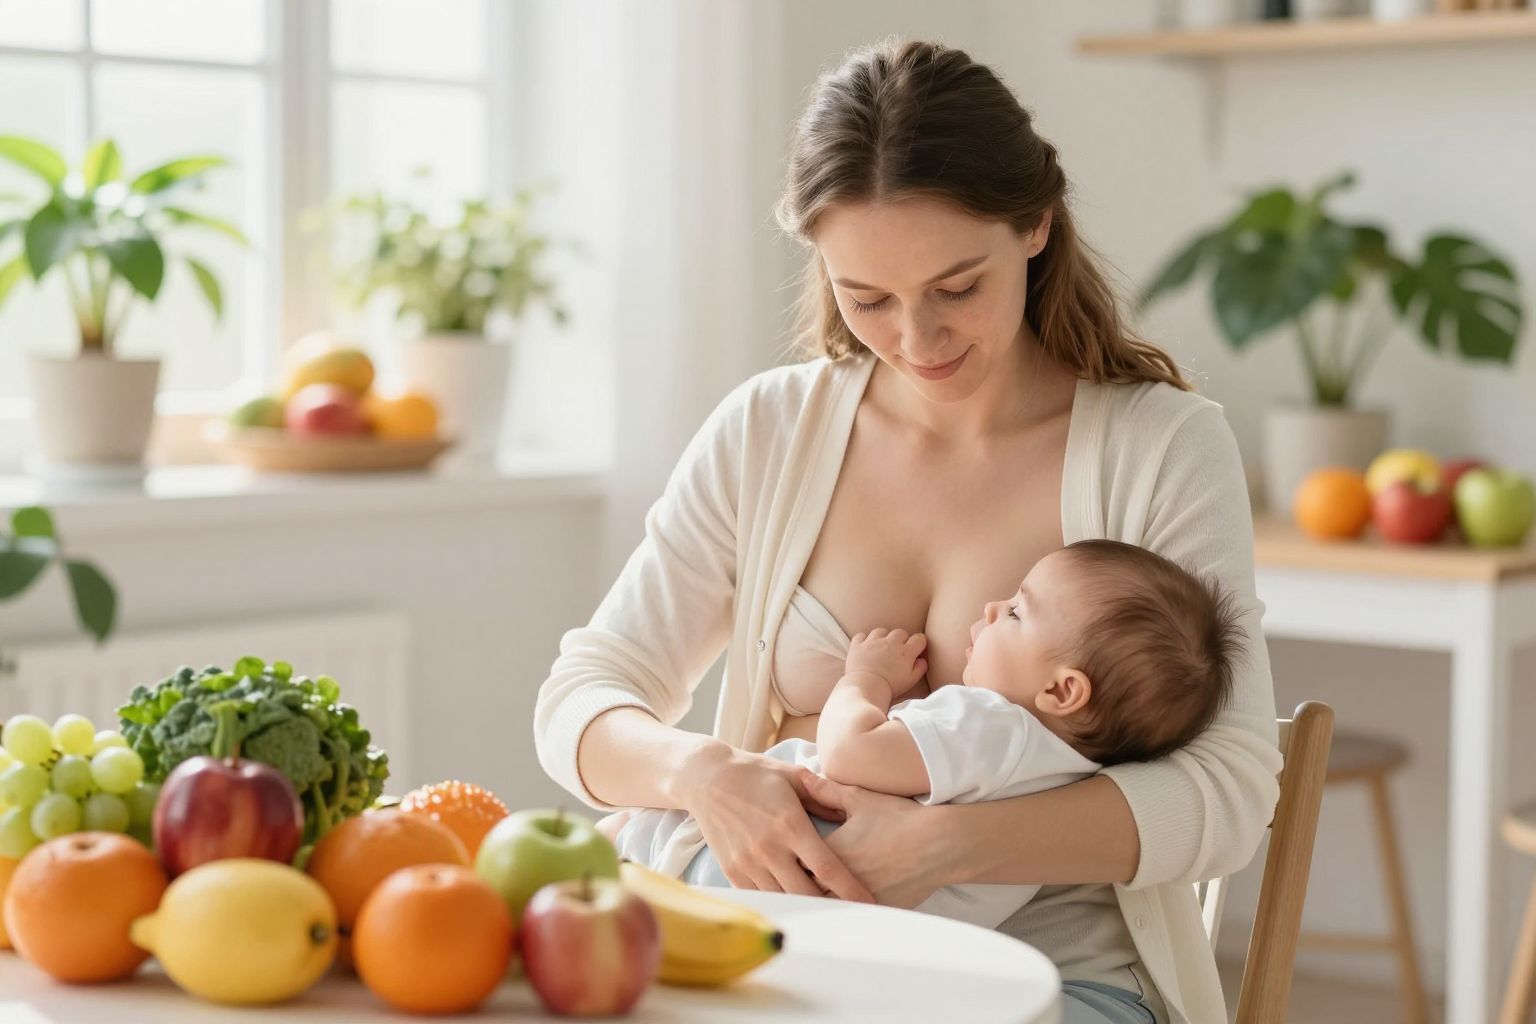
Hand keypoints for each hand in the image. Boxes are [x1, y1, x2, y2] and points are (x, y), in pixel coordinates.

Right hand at [681, 744, 874, 902]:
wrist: (707, 779)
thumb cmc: (756, 774)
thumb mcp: (794, 777)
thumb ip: (824, 797)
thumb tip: (850, 815)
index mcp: (790, 825)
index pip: (827, 868)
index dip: (850, 890)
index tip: (869, 903)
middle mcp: (769, 848)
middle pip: (807, 893)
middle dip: (830, 906)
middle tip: (850, 914)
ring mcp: (748, 862)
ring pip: (784, 899)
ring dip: (805, 906)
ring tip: (826, 912)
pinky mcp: (732, 871)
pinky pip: (761, 897)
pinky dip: (780, 901)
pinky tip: (795, 903)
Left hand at [800, 772, 948, 908]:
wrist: (940, 844)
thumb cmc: (900, 818)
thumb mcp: (860, 798)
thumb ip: (826, 790)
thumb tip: (802, 777)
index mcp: (831, 852)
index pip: (794, 863)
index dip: (787, 861)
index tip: (784, 855)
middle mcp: (840, 880)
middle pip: (804, 890)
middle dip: (798, 884)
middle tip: (791, 879)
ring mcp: (858, 900)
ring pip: (824, 909)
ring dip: (818, 901)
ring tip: (812, 895)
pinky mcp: (877, 911)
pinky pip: (849, 918)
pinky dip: (842, 912)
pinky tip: (840, 908)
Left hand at [845, 628, 926, 699]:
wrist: (867, 688)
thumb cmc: (890, 687)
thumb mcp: (911, 681)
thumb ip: (920, 668)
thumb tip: (922, 660)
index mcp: (906, 652)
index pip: (919, 638)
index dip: (919, 643)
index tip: (917, 649)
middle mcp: (890, 643)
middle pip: (900, 632)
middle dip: (901, 639)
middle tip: (898, 651)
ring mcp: (873, 642)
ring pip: (881, 631)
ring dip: (883, 637)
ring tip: (882, 648)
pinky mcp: (858, 645)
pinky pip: (861, 635)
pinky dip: (864, 639)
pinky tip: (866, 647)